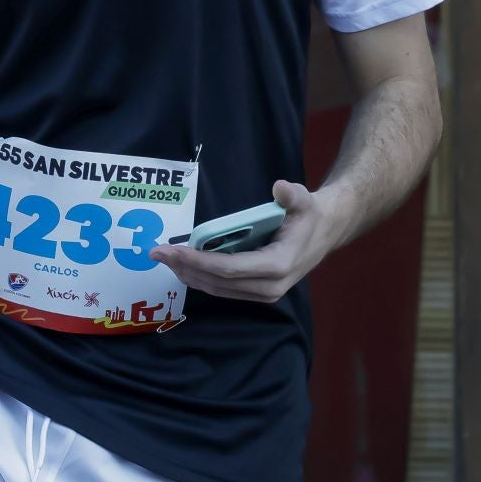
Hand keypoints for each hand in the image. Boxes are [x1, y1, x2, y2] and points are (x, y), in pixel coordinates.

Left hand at [151, 181, 354, 303]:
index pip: (229, 268)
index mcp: (277, 266)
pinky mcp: (257, 292)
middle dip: (185, 268)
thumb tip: (279, 188)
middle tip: (157, 253)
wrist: (324, 233)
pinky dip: (201, 278)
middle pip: (218, 282)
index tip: (174, 250)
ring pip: (218, 289)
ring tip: (165, 259)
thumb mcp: (304, 200)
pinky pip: (224, 289)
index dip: (199, 261)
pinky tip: (183, 266)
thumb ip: (292, 195)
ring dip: (189, 275)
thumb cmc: (309, 216)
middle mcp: (270, 287)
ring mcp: (264, 293)